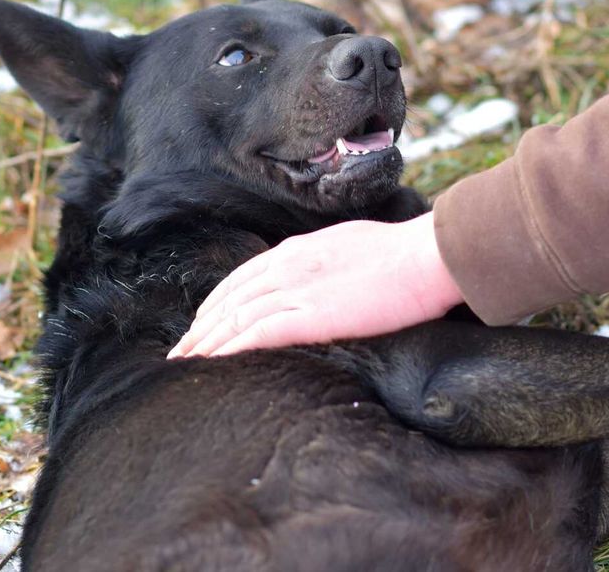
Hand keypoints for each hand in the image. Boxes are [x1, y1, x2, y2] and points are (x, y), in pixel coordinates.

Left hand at [167, 212, 463, 357]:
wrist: (427, 256)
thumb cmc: (406, 254)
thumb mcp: (355, 247)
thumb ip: (330, 264)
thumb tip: (327, 280)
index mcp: (300, 250)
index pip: (245, 276)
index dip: (219, 300)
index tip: (204, 320)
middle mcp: (289, 266)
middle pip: (230, 298)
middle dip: (202, 325)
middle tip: (181, 348)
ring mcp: (297, 289)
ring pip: (234, 317)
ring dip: (205, 341)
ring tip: (185, 361)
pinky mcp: (309, 315)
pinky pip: (255, 333)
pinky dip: (228, 347)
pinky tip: (212, 361)